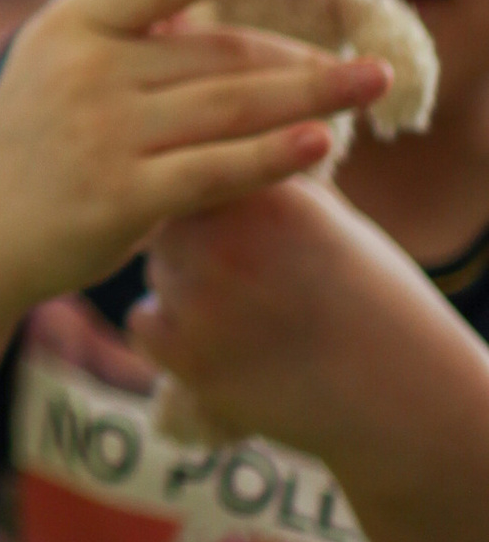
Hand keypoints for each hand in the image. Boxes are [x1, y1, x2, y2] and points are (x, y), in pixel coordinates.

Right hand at [0, 0, 381, 318]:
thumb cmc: (32, 136)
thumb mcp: (54, 58)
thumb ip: (121, 21)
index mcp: (71, 23)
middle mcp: (86, 71)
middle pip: (218, 54)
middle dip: (301, 55)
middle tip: (371, 60)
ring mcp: (103, 134)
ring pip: (229, 107)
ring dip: (311, 95)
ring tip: (368, 84)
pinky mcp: (122, 198)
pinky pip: (214, 170)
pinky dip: (272, 155)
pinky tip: (321, 143)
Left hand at [129, 178, 453, 478]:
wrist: (397, 390)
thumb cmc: (368, 296)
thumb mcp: (328, 217)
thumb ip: (268, 183)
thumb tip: (220, 151)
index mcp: (261, 193)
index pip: (197, 172)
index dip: (209, 200)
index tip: (231, 222)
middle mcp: (223, 240)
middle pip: (169, 224)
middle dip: (193, 246)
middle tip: (240, 276)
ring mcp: (201, 301)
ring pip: (158, 274)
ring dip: (183, 290)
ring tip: (245, 315)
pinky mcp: (188, 358)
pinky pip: (144, 324)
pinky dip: (170, 336)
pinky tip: (220, 344)